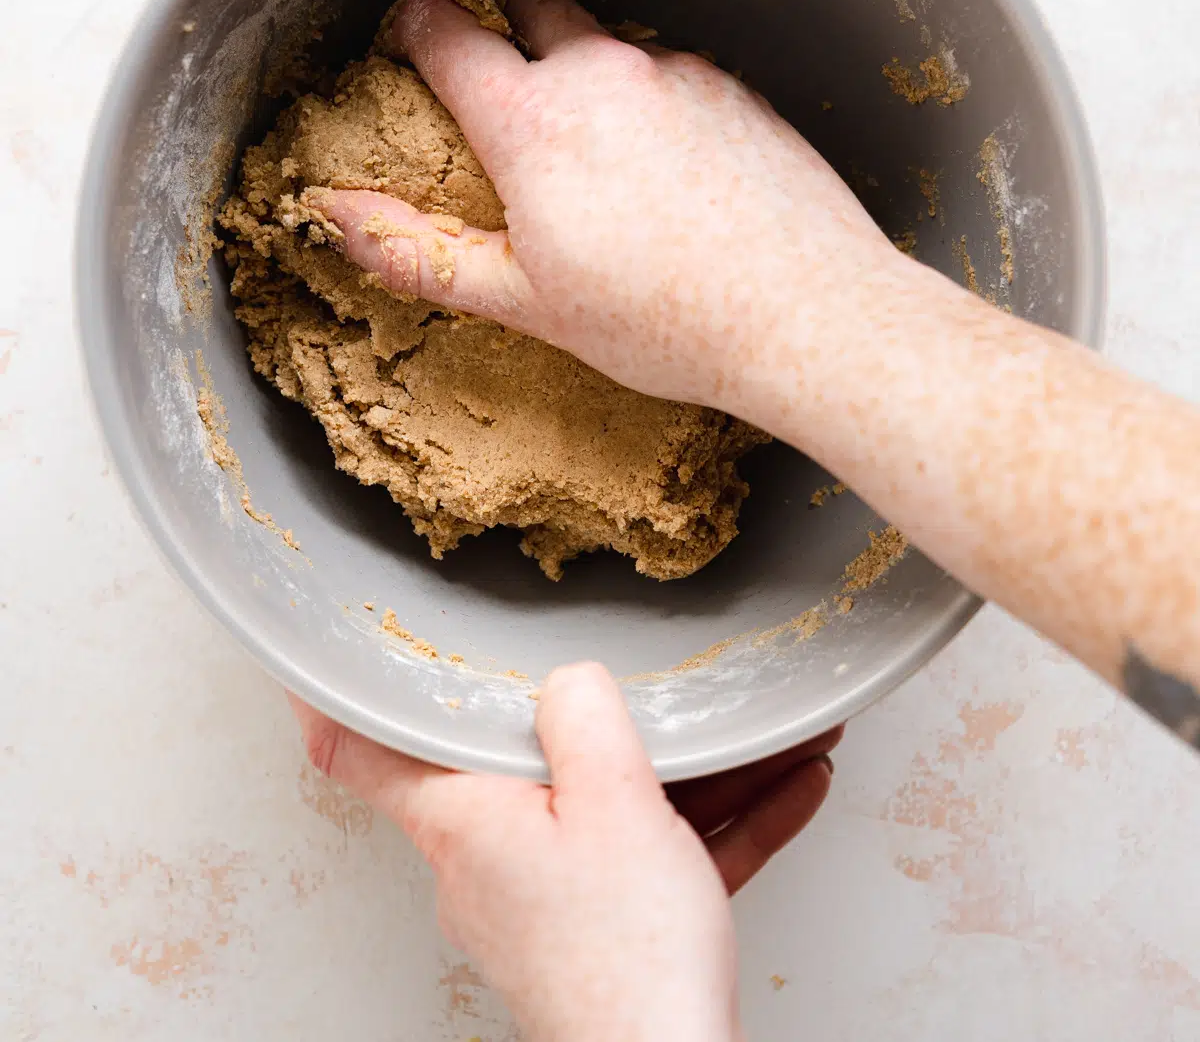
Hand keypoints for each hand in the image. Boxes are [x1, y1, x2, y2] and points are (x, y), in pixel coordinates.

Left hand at [291, 663, 838, 1041]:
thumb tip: (568, 680)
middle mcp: (487, 864)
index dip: (334, 701)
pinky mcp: (598, 936)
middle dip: (591, 725)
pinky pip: (650, 857)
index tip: (313, 663)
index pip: (362, 753)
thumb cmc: (628, 964)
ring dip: (684, 775)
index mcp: (463, 824)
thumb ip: (583, 718)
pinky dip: (710, 825)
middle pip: (514, 766)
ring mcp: (543, 904)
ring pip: (602, 809)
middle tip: (623, 683)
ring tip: (758, 741)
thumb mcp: (613, 801)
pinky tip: (781, 790)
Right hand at [311, 0, 895, 423]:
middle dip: (502, 23)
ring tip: (597, 156)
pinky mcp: (733, 87)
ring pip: (605, 40)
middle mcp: (601, 71)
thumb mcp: (523, 301)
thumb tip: (333, 214)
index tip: (410, 39)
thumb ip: (418, 251)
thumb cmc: (662, 322)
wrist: (807, 316)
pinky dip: (650, 102)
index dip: (415, 24)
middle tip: (501, 86)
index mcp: (531, 119)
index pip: (445, 29)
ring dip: (583, 70)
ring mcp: (675, 72)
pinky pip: (669, 73)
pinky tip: (670, 175)